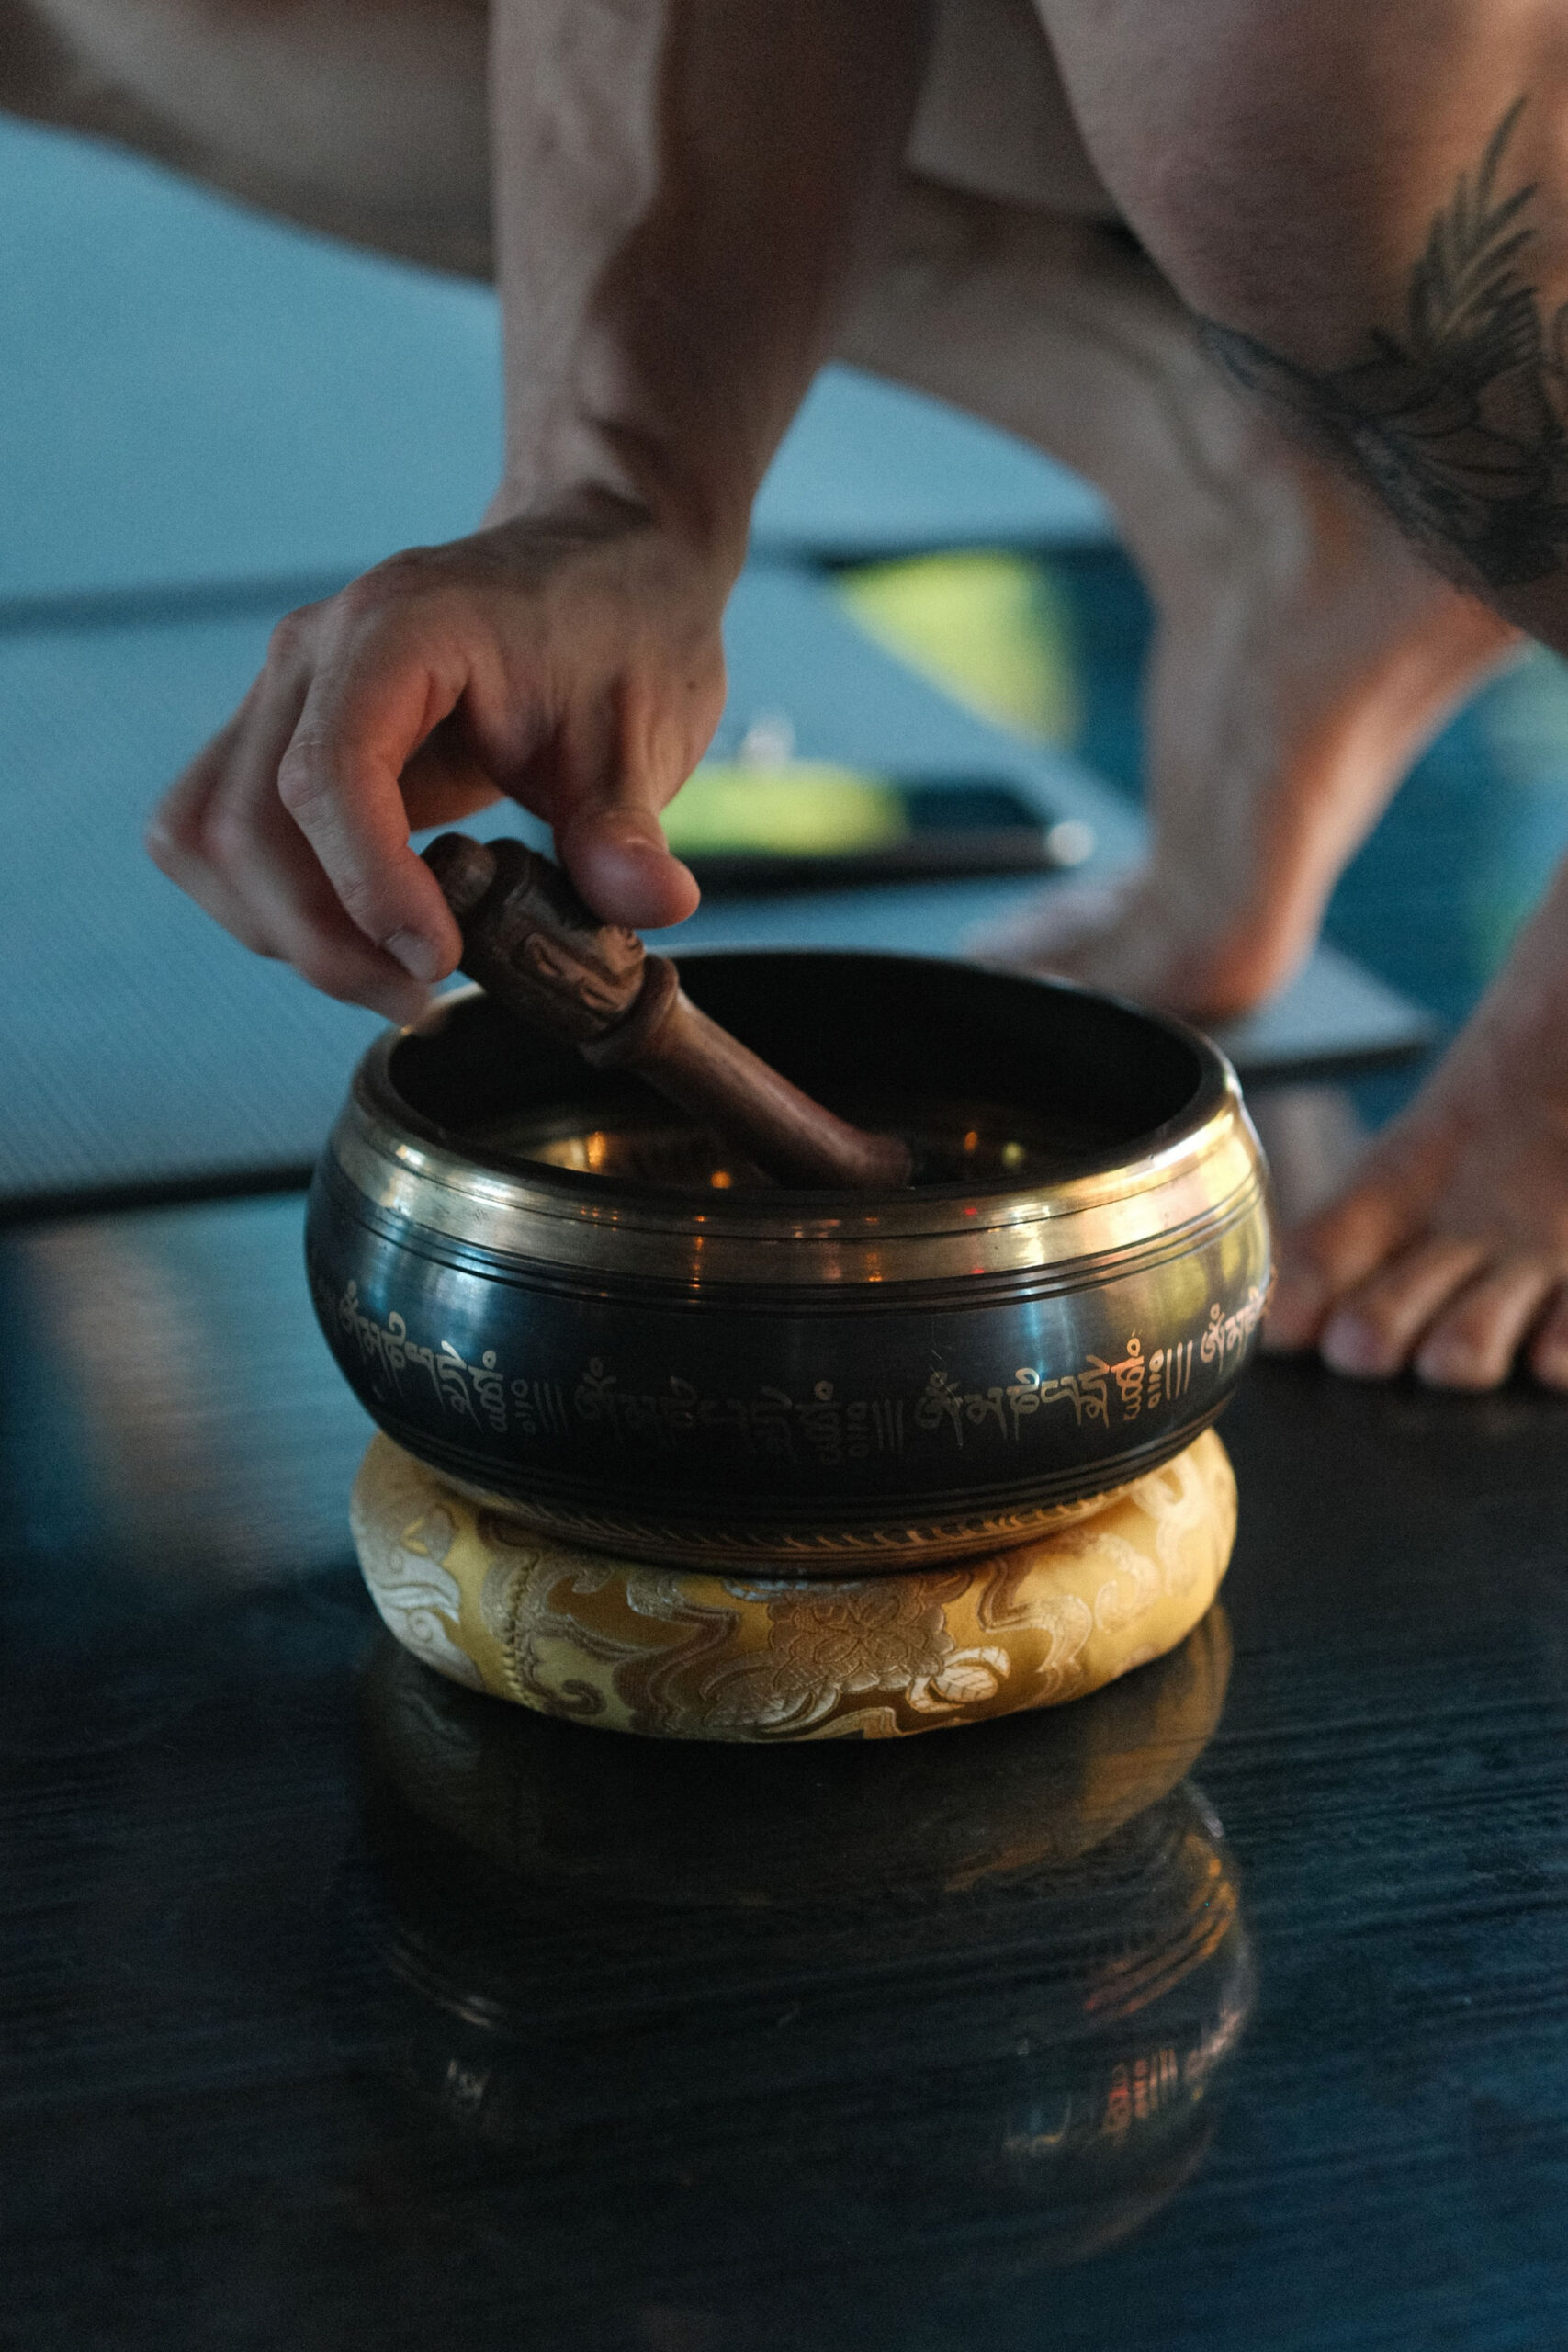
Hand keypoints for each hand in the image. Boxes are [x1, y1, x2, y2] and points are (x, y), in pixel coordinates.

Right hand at [146, 509, 727, 1020]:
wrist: (600, 564)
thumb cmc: (621, 636)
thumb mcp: (648, 734)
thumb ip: (629, 829)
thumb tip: (653, 903)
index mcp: (401, 629)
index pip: (330, 770)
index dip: (368, 884)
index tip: (436, 959)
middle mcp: (315, 652)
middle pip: (248, 822)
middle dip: (324, 936)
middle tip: (421, 994)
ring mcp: (285, 692)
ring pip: (211, 836)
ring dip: (285, 931)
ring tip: (391, 975)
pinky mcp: (279, 735)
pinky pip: (221, 833)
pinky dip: (271, 905)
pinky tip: (359, 934)